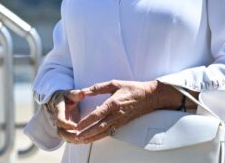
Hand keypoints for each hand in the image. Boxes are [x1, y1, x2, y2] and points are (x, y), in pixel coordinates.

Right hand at [47, 90, 83, 140]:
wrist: (59, 100)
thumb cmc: (66, 96)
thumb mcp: (70, 93)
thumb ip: (75, 94)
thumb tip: (82, 94)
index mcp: (59, 110)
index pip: (60, 120)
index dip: (67, 125)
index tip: (77, 127)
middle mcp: (58, 120)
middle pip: (61, 132)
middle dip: (70, 136)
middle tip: (81, 136)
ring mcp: (60, 126)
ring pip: (64, 137)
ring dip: (73, 140)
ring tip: (84, 140)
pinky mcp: (64, 129)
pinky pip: (67, 137)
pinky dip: (74, 140)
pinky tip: (84, 140)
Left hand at [64, 80, 179, 143]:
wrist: (149, 97)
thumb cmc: (132, 88)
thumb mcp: (114, 83)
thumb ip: (98, 88)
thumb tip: (85, 91)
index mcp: (113, 103)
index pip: (97, 114)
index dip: (87, 121)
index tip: (77, 126)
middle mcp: (116, 114)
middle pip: (99, 127)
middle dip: (87, 133)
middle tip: (76, 137)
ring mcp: (120, 120)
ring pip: (104, 132)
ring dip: (92, 137)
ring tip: (81, 141)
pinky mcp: (122, 124)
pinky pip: (109, 132)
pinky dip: (100, 137)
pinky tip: (93, 139)